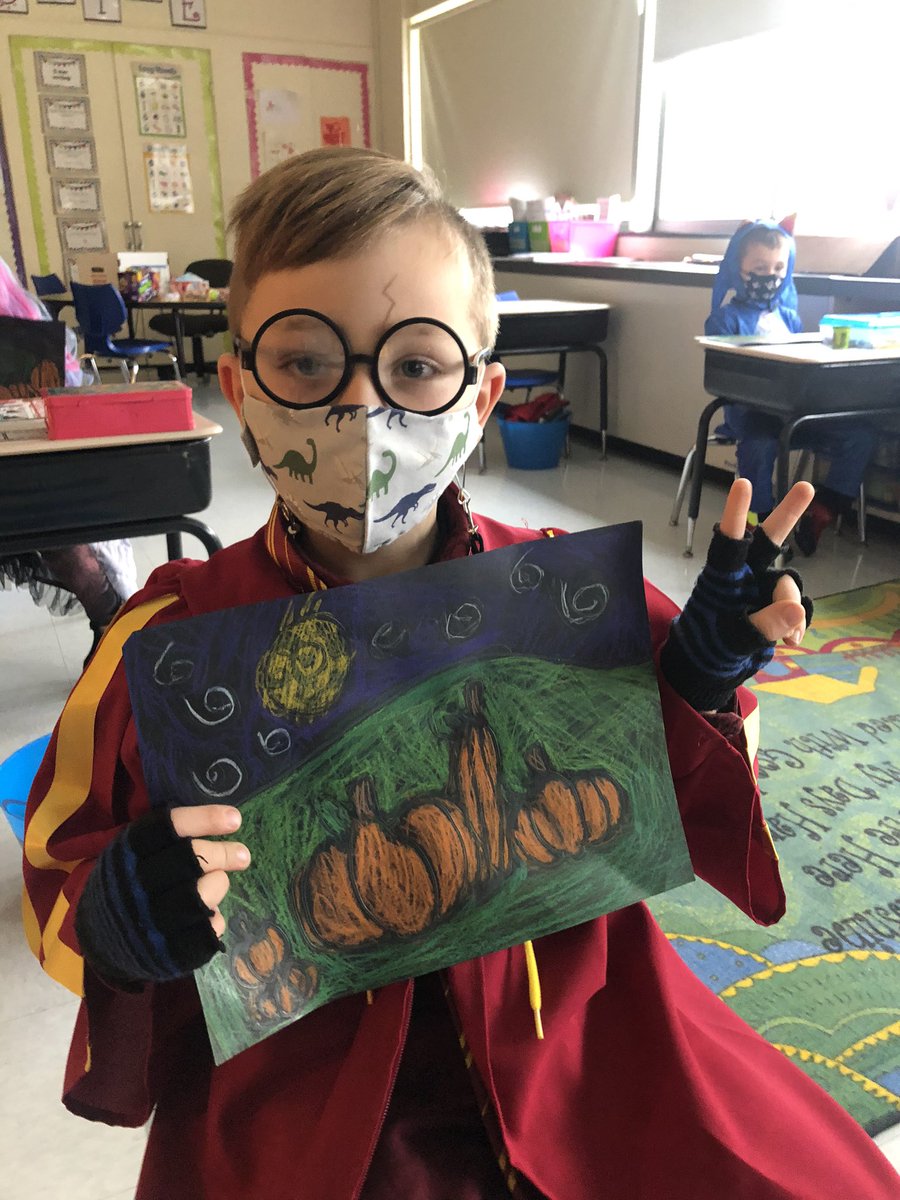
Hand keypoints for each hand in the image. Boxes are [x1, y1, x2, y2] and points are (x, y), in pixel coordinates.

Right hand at [76, 804, 250, 986]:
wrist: (102, 939)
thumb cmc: (130, 883)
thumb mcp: (136, 852)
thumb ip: (172, 838)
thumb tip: (226, 822)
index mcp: (127, 853)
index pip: (169, 828)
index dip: (205, 820)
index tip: (235, 819)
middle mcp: (136, 886)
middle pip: (191, 860)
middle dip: (224, 854)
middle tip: (243, 855)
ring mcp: (150, 922)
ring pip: (203, 895)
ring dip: (218, 885)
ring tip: (218, 883)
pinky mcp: (167, 953)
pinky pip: (208, 930)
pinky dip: (216, 918)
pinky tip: (210, 913)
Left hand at [659, 478, 814, 711]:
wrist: (712, 668)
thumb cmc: (709, 647)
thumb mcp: (733, 640)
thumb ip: (763, 625)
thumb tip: (797, 610)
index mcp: (723, 576)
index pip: (729, 541)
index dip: (736, 513)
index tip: (743, 483)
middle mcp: (745, 575)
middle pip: (769, 540)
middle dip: (788, 514)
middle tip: (806, 486)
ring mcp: (762, 589)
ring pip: (788, 584)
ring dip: (792, 606)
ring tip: (789, 638)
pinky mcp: (776, 606)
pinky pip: (797, 607)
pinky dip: (797, 623)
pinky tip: (792, 640)